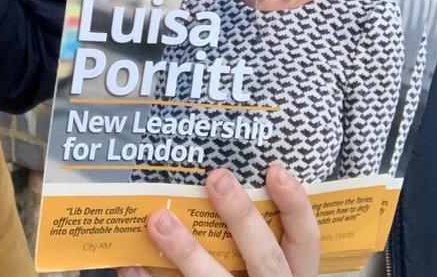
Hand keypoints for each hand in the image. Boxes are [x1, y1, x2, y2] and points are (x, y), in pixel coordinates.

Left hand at [116, 164, 318, 276]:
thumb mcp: (263, 267)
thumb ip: (250, 239)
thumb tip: (215, 183)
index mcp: (292, 275)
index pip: (304, 241)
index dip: (294, 206)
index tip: (274, 170)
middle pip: (266, 258)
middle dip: (242, 217)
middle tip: (217, 179)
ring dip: (188, 252)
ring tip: (160, 220)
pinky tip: (131, 264)